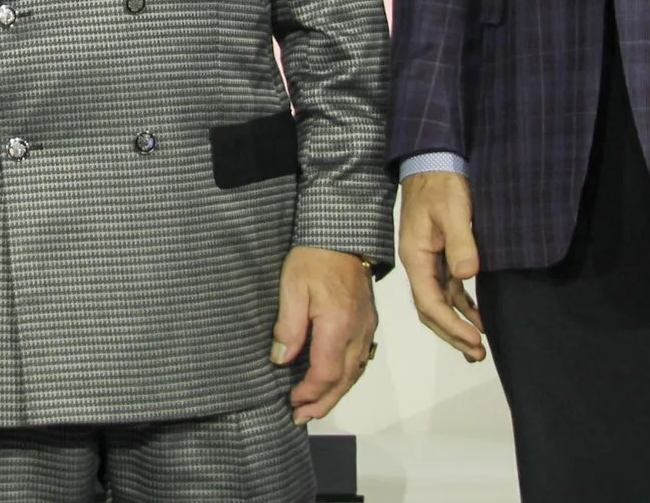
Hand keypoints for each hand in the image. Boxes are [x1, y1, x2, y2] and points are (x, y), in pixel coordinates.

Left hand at [273, 246, 377, 423]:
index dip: (309, 392)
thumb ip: (288, 327)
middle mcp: (358, 332)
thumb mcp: (292, 287)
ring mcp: (367, 328)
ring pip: (355, 373)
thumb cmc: (315, 256)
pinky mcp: (368, 322)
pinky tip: (333, 380)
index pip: (326, 373)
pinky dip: (346, 377)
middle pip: (344, 381)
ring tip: (314, 406)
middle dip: (322, 402)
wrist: (342, 234)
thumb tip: (281, 360)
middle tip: (301, 416)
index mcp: (338, 325)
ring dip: (335, 394)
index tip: (291, 401)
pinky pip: (360, 360)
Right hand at [398, 170, 485, 361]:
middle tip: (477, 353)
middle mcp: (418, 263)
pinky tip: (477, 315)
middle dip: (452, 334)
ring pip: (439, 301)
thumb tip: (467, 275)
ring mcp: (428, 259)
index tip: (474, 341)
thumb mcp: (453, 210)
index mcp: (416, 256)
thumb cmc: (441, 184)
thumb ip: (460, 242)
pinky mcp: (439, 253)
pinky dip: (461, 305)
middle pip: (430, 309)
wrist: (432, 161)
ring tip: (478, 344)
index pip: (429, 302)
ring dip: (457, 323)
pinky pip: (448, 288)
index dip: (450, 326)